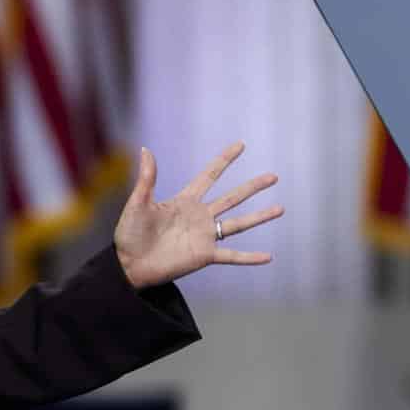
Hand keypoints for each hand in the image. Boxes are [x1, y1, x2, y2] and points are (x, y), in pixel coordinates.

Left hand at [113, 142, 281, 288]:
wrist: (128, 265)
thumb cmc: (129, 235)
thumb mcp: (137, 203)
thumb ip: (147, 178)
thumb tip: (145, 148)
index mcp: (184, 201)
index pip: (209, 175)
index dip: (224, 160)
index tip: (240, 145)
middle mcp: (199, 217)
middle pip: (232, 197)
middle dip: (252, 187)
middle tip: (274, 176)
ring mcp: (204, 236)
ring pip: (238, 223)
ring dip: (259, 216)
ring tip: (280, 208)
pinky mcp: (204, 256)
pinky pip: (232, 256)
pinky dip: (249, 257)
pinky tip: (268, 257)